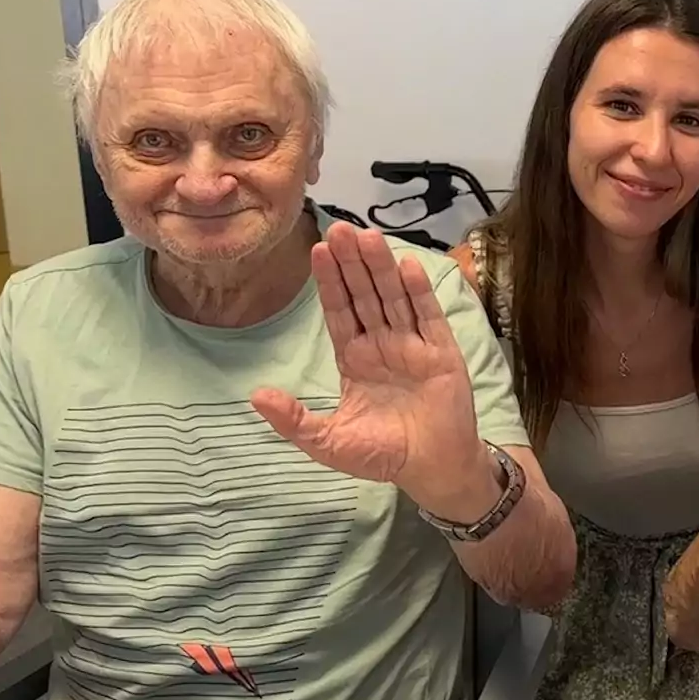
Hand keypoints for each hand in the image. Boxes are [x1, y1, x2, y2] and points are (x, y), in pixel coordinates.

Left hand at [253, 224, 490, 515]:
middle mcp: (383, 344)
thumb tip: (256, 396)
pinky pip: (428, 317)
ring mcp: (413, 346)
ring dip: (382, 268)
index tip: (317, 250)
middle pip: (365, 295)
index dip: (329, 282)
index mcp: (354, 359)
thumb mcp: (328, 443)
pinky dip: (419, 292)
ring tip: (369, 237)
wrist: (433, 471)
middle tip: (339, 228)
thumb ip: (293, 421)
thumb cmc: (383, 455)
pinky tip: (408, 266)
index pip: (339, 311)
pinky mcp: (442, 353)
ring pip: (394, 298)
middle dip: (352, 263)